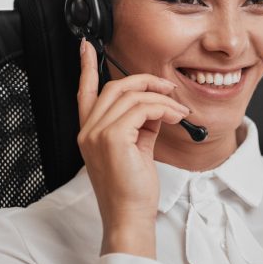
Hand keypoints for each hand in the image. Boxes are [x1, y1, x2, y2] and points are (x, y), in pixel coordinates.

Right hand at [76, 39, 190, 257]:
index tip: (87, 47)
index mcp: (89, 133)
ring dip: (161, 98)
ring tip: (179, 111)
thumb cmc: (131, 190)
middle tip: (168, 89)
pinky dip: (164, 109)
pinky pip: (142, 108)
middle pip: (114, 87)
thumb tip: (156, 107)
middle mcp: (88, 131)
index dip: (86, 67)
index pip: (84, 92)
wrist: (129, 216)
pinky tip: (175, 118)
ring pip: (131, 95)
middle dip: (145, 81)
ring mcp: (97, 134)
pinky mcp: (113, 138)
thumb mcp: (136, 150)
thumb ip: (141, 125)